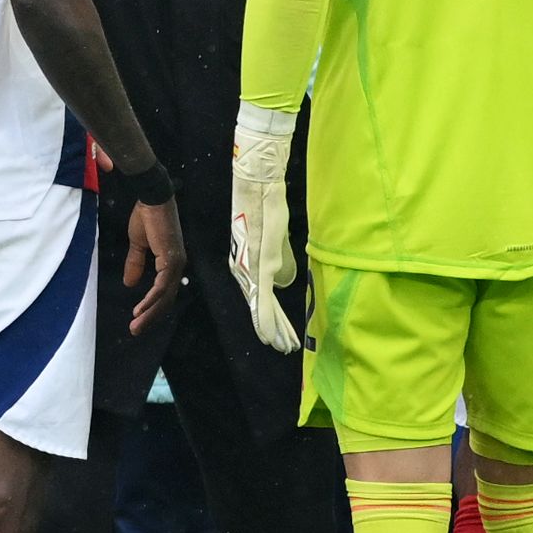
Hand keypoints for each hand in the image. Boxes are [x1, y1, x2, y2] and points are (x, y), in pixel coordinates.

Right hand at [121, 197, 186, 336]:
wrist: (151, 199)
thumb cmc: (146, 217)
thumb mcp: (138, 244)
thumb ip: (136, 263)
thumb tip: (130, 283)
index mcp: (170, 262)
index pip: (163, 292)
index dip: (152, 306)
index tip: (138, 318)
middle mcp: (176, 266)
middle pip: (166, 299)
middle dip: (151, 316)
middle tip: (136, 330)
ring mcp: (175, 263)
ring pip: (164, 296)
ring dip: (150, 313)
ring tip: (136, 325)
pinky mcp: (170, 260)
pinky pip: (161, 286)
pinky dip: (151, 299)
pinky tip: (141, 310)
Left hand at [230, 108, 301, 353]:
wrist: (257, 185)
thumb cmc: (266, 205)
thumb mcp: (273, 237)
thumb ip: (278, 259)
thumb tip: (285, 278)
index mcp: (248, 265)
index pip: (261, 298)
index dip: (271, 317)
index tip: (280, 334)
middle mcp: (246, 270)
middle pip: (262, 306)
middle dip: (275, 328)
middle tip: (285, 347)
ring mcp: (253, 268)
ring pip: (263, 306)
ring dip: (274, 327)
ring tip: (283, 345)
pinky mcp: (261, 263)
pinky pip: (264, 296)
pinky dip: (267, 316)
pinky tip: (270, 331)